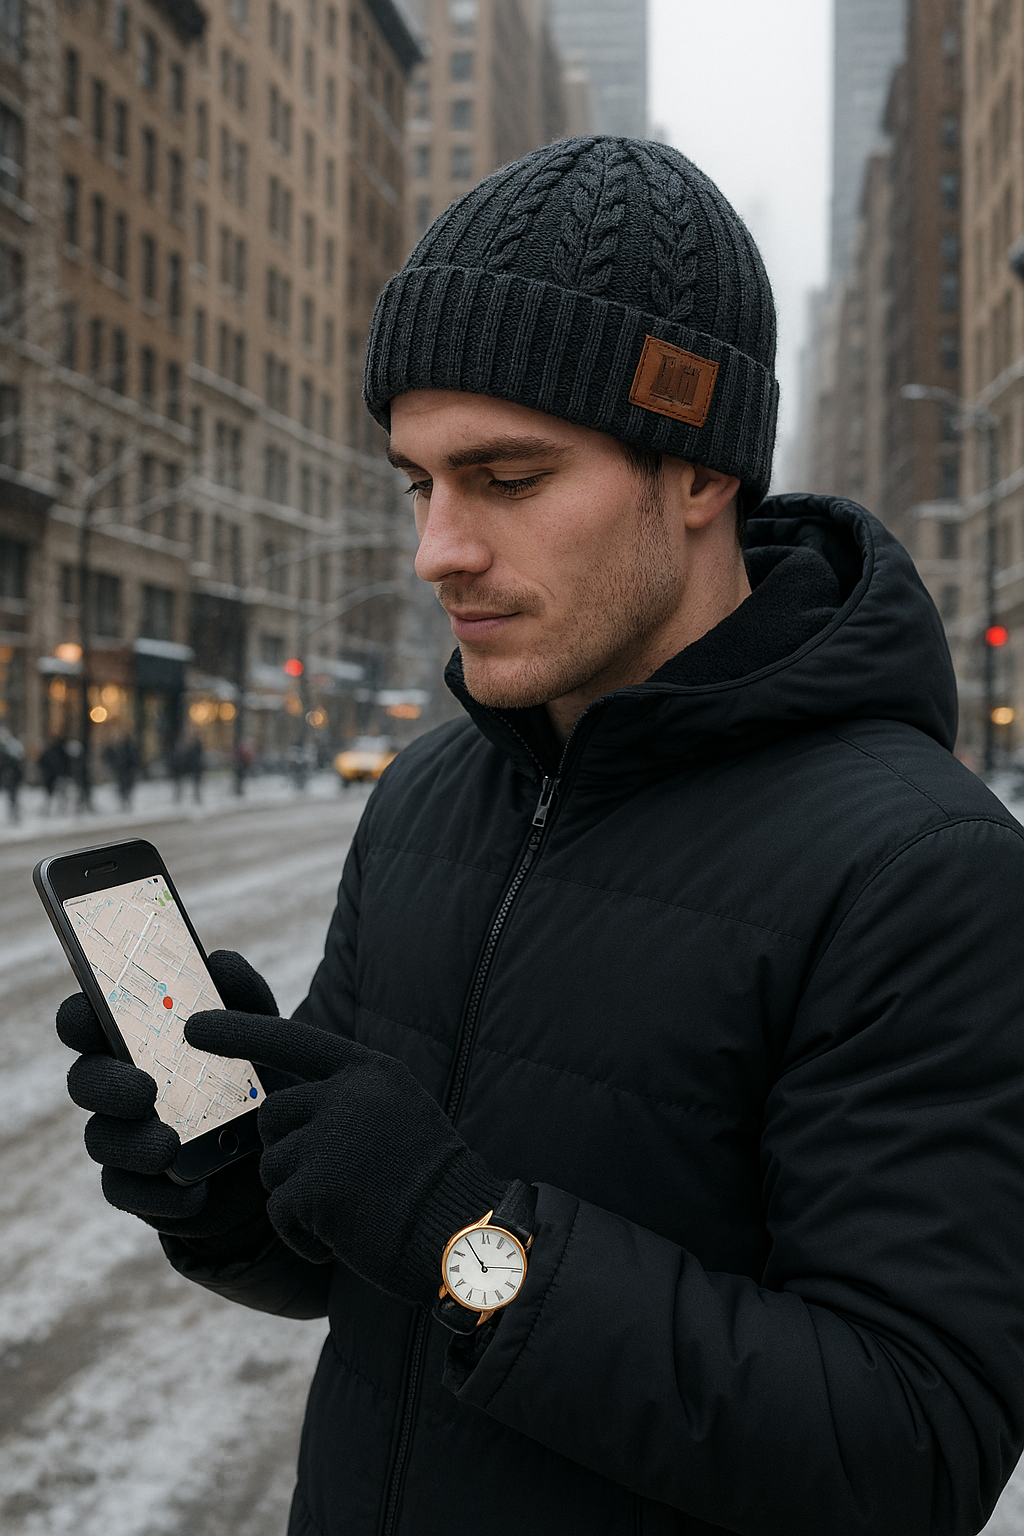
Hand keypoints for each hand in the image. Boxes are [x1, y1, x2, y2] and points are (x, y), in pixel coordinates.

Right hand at [57, 950, 284, 1239]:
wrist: (282, 1155)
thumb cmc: (260, 1080)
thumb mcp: (263, 1036)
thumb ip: (243, 997)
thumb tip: (219, 962)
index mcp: (137, 1040)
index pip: (86, 1021)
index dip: (79, 1017)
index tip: (90, 1016)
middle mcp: (120, 1087)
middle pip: (86, 1080)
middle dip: (108, 1085)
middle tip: (145, 1090)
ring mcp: (126, 1138)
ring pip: (102, 1140)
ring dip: (133, 1143)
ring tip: (169, 1146)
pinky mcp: (141, 1188)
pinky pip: (128, 1193)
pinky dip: (160, 1195)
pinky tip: (193, 1193)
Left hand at [185, 1010, 508, 1306]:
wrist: (466, 1237)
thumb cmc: (432, 1186)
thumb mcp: (396, 1115)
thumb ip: (345, 1101)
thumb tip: (276, 1113)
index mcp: (370, 1071)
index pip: (293, 1039)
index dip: (241, 1032)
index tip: (194, 1026)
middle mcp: (348, 1095)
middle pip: (272, 1116)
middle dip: (287, 1154)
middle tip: (338, 1184)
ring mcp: (331, 1139)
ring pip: (273, 1168)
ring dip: (300, 1200)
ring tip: (354, 1211)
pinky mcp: (317, 1189)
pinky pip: (281, 1213)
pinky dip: (305, 1237)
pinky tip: (349, 1238)